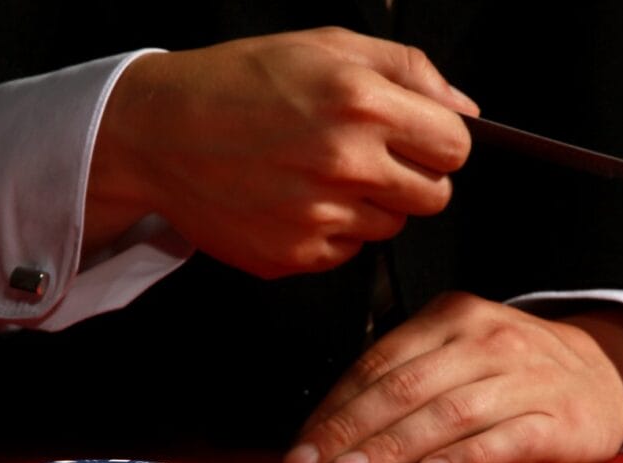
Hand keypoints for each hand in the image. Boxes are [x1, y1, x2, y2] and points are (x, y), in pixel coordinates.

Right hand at [83, 27, 478, 276]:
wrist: (158, 131)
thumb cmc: (237, 83)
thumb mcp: (326, 45)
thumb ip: (408, 70)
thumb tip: (464, 107)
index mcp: (363, 104)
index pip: (456, 147)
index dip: (439, 141)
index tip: (416, 138)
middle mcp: (346, 165)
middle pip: (435, 197)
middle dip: (412, 177)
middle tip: (367, 157)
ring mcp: (319, 217)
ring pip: (390, 227)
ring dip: (369, 205)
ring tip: (318, 175)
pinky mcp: (293, 256)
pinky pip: (347, 253)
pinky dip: (332, 232)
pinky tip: (296, 201)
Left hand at [283, 292, 622, 462]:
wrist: (607, 371)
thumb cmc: (512, 369)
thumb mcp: (458, 352)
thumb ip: (404, 379)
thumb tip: (330, 433)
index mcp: (451, 317)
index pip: (378, 362)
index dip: (334, 408)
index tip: (301, 449)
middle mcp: (486, 340)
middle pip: (404, 386)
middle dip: (350, 431)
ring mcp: (526, 378)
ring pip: (448, 412)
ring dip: (394, 447)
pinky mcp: (561, 419)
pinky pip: (507, 438)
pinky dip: (465, 458)